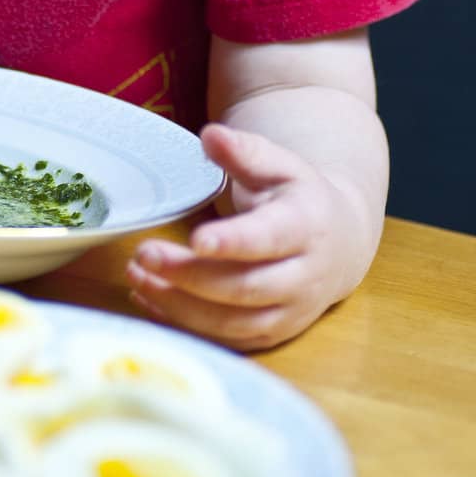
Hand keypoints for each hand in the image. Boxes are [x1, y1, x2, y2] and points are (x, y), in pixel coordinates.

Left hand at [126, 123, 369, 351]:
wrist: (338, 242)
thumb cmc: (297, 197)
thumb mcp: (279, 163)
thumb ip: (244, 150)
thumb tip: (210, 135)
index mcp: (306, 226)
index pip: (269, 238)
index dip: (233, 242)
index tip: (195, 238)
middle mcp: (303, 277)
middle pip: (244, 287)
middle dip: (190, 276)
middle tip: (143, 255)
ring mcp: (289, 312)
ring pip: (233, 322)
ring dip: (179, 305)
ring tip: (137, 277)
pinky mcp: (272, 335)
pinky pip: (226, 340)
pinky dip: (185, 326)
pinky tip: (149, 300)